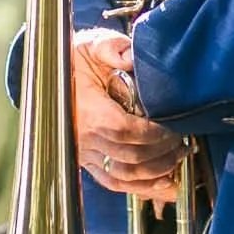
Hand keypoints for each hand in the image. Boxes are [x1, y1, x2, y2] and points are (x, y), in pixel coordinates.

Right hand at [71, 28, 185, 204]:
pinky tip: (163, 186)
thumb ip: (114, 48)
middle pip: (129, 157)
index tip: (174, 128)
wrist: (50, 76)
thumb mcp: (93, 45)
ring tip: (177, 159)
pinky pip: (112, 183)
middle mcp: (83, 138)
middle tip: (183, 143)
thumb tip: (132, 57)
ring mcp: (84, 153)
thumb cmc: (75, 61)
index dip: (154, 134)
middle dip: (162, 153)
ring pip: (122, 177)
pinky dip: (140, 188)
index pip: (124, 131)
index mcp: (87, 111)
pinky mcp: (86, 162)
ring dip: (155, 174)